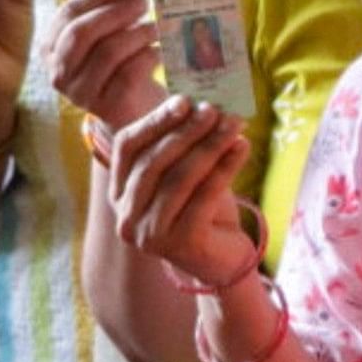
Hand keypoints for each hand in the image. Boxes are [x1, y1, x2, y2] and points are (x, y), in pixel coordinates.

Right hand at [48, 0, 164, 130]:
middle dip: (117, 11)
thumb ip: (111, 9)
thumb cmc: (120, 64)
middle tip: (145, 2)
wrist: (134, 111)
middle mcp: (58, 71)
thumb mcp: (108, 35)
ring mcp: (79, 92)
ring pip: (107, 52)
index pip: (70, 10)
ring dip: (137, 33)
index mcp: (51, 46)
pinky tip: (159, 50)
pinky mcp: (105, 108)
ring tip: (157, 26)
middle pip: (82, 31)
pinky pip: (128, 74)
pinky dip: (147, 56)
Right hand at [101, 98, 260, 292]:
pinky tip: (242, 147)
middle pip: (154, 162)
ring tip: (234, 124)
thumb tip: (202, 102)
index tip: (183, 101)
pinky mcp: (180, 244)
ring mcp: (149, 234)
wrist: (222, 260)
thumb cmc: (201, 209)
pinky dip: (225, 168)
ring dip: (209, 146)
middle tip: (214, 109)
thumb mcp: (185, 173)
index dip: (154, 122)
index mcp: (118, 193)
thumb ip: (183, 144)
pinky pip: (204, 197)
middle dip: (186, 131)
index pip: (126, 148)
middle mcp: (126, 216)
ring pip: (179, 179)